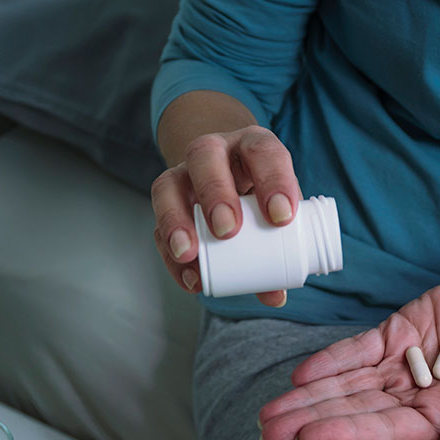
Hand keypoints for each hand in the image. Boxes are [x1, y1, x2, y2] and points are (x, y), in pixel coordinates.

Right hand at [150, 125, 302, 307]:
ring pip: (168, 184)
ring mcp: (184, 174)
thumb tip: (276, 294)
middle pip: (205, 155)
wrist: (230, 174)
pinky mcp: (167, 202)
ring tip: (189, 253)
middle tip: (227, 231)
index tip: (281, 216)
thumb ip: (280, 246)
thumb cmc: (260, 193)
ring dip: (176, 220)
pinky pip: (158, 223)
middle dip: (215, 193)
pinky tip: (188, 275)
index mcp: (252, 145)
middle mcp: (215, 151)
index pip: (263, 150)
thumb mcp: (277, 206)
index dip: (273, 179)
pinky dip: (169, 252)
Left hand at [255, 271, 439, 439]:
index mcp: (439, 421)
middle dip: (309, 421)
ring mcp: (399, 368)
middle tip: (266, 432)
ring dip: (308, 398)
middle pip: (353, 412)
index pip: (383, 432)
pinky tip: (300, 375)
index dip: (344, 434)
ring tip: (269, 412)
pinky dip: (328, 362)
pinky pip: (356, 351)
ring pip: (346, 386)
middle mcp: (411, 399)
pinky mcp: (393, 335)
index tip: (307, 437)